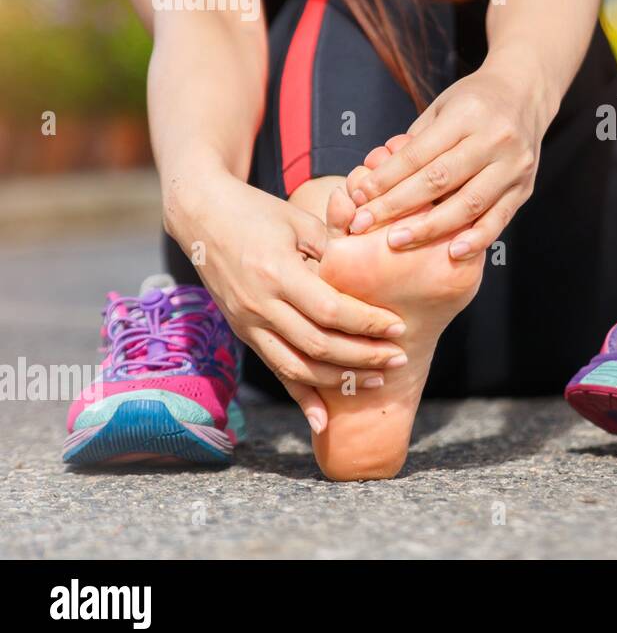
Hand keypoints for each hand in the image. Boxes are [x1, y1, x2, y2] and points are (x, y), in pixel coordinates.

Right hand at [166, 170, 406, 432]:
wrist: (201, 217)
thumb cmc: (258, 212)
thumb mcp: (299, 222)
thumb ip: (333, 250)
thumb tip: (372, 274)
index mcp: (277, 273)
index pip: (330, 310)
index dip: (367, 323)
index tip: (398, 328)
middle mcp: (260, 305)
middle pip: (318, 344)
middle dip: (363, 356)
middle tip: (398, 358)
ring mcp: (248, 323)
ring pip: (297, 366)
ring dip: (339, 379)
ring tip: (376, 380)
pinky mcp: (244, 333)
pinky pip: (275, 370)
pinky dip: (300, 397)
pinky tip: (322, 420)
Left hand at [347, 59, 546, 256]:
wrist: (525, 95)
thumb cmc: (475, 102)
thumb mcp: (442, 107)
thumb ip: (415, 143)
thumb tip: (376, 179)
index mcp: (468, 114)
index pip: (419, 154)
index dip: (386, 178)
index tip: (359, 198)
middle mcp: (495, 139)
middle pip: (439, 180)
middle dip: (397, 205)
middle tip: (365, 224)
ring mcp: (513, 166)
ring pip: (468, 204)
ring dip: (429, 227)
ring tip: (397, 241)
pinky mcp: (524, 188)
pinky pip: (499, 219)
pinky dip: (476, 238)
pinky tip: (453, 252)